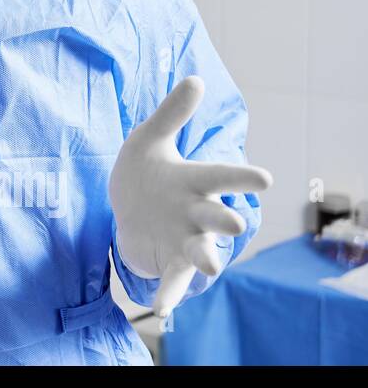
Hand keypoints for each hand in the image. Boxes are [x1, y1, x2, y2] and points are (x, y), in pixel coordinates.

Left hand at [109, 76, 271, 316]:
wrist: (125, 208)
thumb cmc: (145, 171)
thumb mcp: (149, 139)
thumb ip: (172, 114)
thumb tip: (196, 79)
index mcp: (194, 181)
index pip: (220, 176)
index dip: (240, 178)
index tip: (263, 178)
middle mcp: (196, 213)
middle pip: (215, 217)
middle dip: (225, 220)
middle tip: (234, 223)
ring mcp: (184, 240)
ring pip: (202, 251)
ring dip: (207, 259)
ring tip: (213, 269)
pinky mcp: (169, 262)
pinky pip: (172, 281)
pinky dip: (169, 294)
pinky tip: (163, 308)